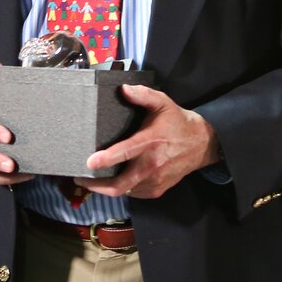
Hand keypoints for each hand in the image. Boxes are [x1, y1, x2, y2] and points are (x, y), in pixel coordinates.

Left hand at [75, 84, 219, 199]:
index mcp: (149, 142)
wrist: (201, 144)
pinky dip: (122, 188)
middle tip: (80, 178)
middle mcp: (151, 165)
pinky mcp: (156, 190)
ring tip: (93, 179)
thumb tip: (123, 89)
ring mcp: (154, 180)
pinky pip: (133, 193)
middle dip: (96, 185)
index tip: (89, 162)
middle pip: (119, 184)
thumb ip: (143, 95)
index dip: (106, 159)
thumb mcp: (163, 103)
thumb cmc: (177, 123)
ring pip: (124, 190)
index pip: (125, 153)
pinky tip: (115, 179)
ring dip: (107, 187)